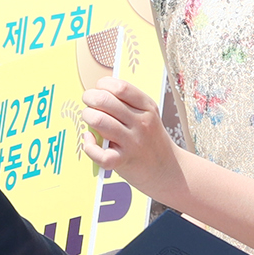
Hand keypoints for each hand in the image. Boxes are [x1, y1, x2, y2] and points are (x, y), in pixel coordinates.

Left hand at [79, 76, 180, 201]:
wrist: (166, 170)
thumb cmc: (149, 139)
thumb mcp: (147, 116)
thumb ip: (126, 103)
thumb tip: (97, 92)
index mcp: (147, 107)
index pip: (120, 88)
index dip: (103, 85)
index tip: (98, 89)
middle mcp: (141, 123)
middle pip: (105, 101)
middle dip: (90, 98)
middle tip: (88, 102)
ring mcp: (133, 142)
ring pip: (99, 121)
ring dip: (87, 117)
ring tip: (89, 119)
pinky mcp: (123, 161)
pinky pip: (99, 153)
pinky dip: (88, 146)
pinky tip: (89, 140)